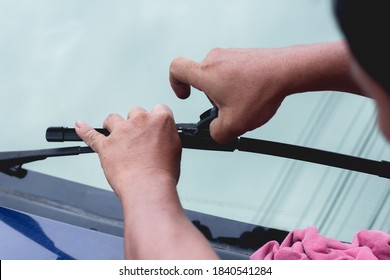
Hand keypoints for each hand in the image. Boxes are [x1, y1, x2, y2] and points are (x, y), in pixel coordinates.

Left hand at [75, 104, 181, 197]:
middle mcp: (140, 121)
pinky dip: (84, 131)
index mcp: (160, 120)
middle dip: (136, 123)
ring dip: (114, 125)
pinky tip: (80, 126)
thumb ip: (166, 136)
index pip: (159, 109)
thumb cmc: (162, 172)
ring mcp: (121, 132)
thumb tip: (161, 136)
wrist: (148, 187)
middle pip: (135, 111)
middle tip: (138, 138)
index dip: (155, 119)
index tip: (154, 127)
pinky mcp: (106, 145)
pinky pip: (91, 135)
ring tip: (116, 136)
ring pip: (113, 119)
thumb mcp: (175, 149)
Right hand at [169, 48, 287, 143]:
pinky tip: (252, 95)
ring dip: (226, 92)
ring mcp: (230, 54)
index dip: (175, 84)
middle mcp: (215, 59)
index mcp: (205, 73)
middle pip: (201, 79)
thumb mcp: (234, 124)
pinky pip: (232, 71)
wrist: (288, 70)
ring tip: (244, 102)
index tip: (185, 96)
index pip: (176, 69)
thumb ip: (216, 134)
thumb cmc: (260, 92)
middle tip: (226, 109)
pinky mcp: (243, 55)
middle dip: (210, 97)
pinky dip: (238, 85)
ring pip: (218, 76)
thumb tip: (215, 133)